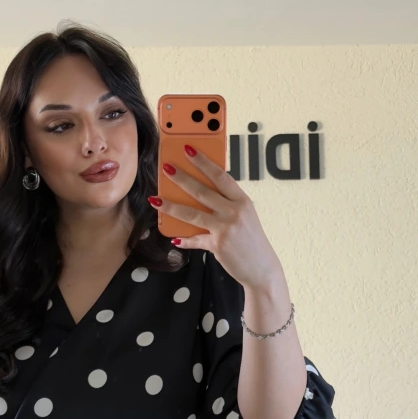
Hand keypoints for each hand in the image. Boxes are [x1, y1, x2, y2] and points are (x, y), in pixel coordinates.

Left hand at [152, 143, 282, 290]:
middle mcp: (234, 212)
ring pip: (192, 214)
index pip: (221, 176)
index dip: (203, 162)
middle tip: (166, 167)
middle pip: (202, 191)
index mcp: (242, 201)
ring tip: (156, 199)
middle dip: (182, 178)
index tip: (188, 150)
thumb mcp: (245, 216)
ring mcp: (225, 229)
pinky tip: (173, 236)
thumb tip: (198, 193)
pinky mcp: (217, 245)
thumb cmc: (251, 239)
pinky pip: (195, 239)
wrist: (261, 268)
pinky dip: (184, 239)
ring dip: (171, 206)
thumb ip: (226, 204)